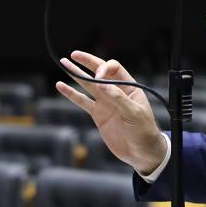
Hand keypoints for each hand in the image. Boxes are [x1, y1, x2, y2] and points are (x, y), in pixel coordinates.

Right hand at [55, 51, 166, 174]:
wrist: (141, 152)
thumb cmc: (144, 131)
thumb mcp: (134, 114)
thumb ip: (118, 98)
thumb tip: (102, 84)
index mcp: (129, 87)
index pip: (114, 69)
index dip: (104, 68)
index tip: (97, 76)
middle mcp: (116, 92)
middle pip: (100, 72)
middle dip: (88, 62)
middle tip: (74, 54)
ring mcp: (106, 103)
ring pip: (88, 85)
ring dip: (76, 74)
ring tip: (64, 63)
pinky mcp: (98, 115)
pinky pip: (82, 101)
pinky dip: (71, 94)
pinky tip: (61, 86)